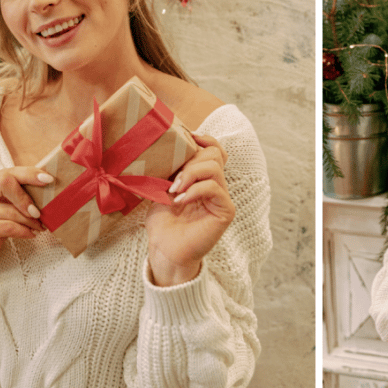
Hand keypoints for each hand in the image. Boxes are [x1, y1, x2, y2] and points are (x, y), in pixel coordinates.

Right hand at [0, 167, 52, 289]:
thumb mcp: (9, 206)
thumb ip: (22, 194)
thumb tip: (49, 186)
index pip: (10, 172)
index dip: (30, 174)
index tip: (49, 180)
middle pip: (5, 183)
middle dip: (27, 198)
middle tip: (40, 213)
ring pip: (10, 210)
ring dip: (30, 220)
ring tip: (40, 227)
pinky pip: (7, 227)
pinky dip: (23, 231)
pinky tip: (31, 234)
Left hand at [143, 134, 235, 286]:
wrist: (165, 250)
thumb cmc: (163, 224)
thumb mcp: (162, 189)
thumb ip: (171, 171)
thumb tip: (167, 148)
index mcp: (203, 178)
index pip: (215, 150)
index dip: (206, 140)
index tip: (188, 136)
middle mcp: (216, 186)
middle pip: (215, 155)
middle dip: (191, 160)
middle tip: (173, 178)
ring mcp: (222, 198)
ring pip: (214, 168)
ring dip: (190, 174)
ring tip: (173, 190)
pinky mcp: (225, 210)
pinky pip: (214, 188)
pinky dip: (194, 190)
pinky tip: (179, 200)